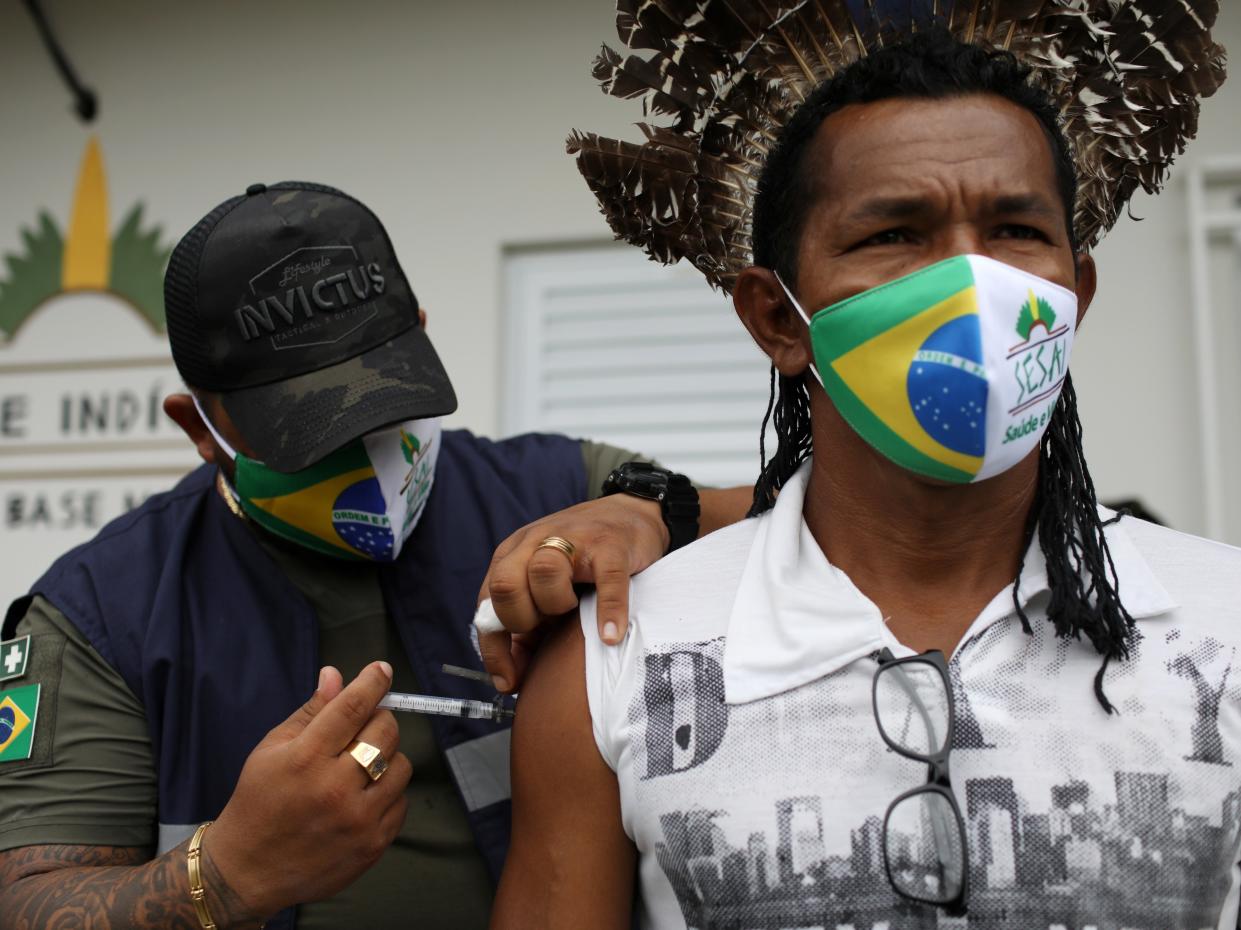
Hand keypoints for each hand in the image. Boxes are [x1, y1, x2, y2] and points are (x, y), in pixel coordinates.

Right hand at [204, 662, 411, 919]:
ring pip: (401, 765)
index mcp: (305, 759)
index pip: (352, 707)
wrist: (247, 872)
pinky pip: (401, 801)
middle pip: (385, 732)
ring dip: (386, 758)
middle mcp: (335, 788)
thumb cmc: (258, 802)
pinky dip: (388, 793)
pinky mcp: (373, 844)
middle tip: (362, 728)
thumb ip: (309, 712)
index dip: (372, 683)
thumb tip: (335, 675)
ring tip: (360, 768)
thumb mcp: (271, 750)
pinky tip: (362, 797)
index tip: (382, 670)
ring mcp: (358, 819)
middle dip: (378, 720)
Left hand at [478, 494, 668, 691]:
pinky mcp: (611, 546)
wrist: (630, 514)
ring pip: (545, 572)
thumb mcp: (545, 590)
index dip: (494, 647)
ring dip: (556, 604)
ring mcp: (574, 541)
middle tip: (546, 627)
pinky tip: (610, 635)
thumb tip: (510, 680)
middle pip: (505, 583)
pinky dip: (608, 613)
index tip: (509, 681)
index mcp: (512, 555)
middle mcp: (535, 542)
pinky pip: (606, 582)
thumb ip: (525, 632)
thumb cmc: (583, 563)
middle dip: (520, 619)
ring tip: (574, 611)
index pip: (487, 604)